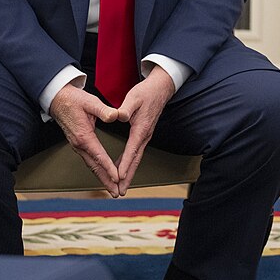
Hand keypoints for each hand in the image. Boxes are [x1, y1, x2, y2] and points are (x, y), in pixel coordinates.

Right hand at [49, 84, 120, 195]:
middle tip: (116, 193)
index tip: (118, 177)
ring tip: (112, 188)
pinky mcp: (78, 144)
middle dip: (106, 180)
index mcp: (84, 136)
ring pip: (91, 166)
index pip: (99, 156)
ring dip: (102, 178)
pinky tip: (103, 174)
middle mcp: (79, 144)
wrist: (58, 99)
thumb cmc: (74, 99)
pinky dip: (97, 169)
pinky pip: (89, 160)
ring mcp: (78, 146)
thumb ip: (104, 110)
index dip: (109, 167)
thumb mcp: (91, 101)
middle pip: (94, 167)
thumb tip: (116, 116)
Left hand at [115, 66, 175, 195]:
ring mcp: (146, 136)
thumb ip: (125, 108)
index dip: (125, 164)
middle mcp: (145, 135)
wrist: (161, 88)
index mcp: (141, 128)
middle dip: (128, 177)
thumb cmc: (146, 92)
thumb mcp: (134, 97)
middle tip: (120, 191)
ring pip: (136, 158)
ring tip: (120, 186)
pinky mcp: (144, 134)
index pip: (132, 150)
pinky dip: (129, 163)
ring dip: (129, 173)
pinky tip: (123, 168)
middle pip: (136, 160)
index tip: (119, 177)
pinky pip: (136, 153)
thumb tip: (118, 116)